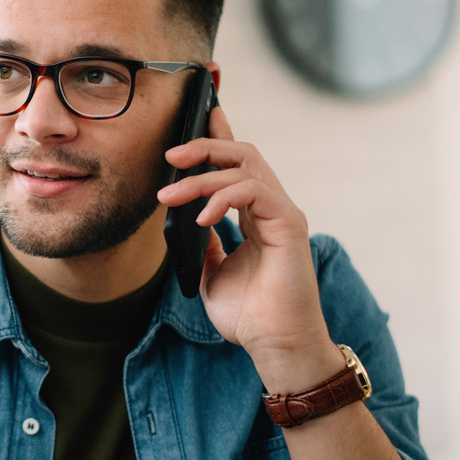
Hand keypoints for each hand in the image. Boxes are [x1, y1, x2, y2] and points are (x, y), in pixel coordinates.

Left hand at [156, 96, 337, 392]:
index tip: (200, 113)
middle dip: (204, 146)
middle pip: (242, 154)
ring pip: (245, 166)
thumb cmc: (249, 316)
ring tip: (170, 195)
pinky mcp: (289, 224)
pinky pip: (253, 191)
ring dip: (202, 175)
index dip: (219, 137)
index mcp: (256, 215)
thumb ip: (202, 244)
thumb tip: (183, 218)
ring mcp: (282, 213)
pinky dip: (222, 198)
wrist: (274, 345)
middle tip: (169, 154)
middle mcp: (272, 208)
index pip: (238, 165)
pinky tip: (202, 218)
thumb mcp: (211, 274)